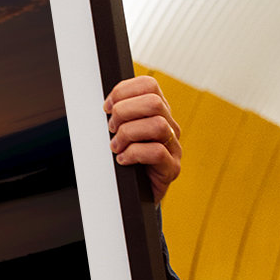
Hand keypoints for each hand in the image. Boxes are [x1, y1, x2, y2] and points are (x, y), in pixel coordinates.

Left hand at [104, 75, 181, 203]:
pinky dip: (133, 154)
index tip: (107, 107)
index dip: (123, 91)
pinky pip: (157, 152)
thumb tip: (105, 104)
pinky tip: (123, 160)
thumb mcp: (119, 132)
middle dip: (124, 112)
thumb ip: (118, 115)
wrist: (134, 194)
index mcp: (157, 112)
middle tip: (111, 128)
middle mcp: (169, 126)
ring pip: (157, 125)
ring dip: (128, 134)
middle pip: (153, 102)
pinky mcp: (172, 168)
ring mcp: (173, 147)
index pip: (148, 85)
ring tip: (116, 146)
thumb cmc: (125, 159)